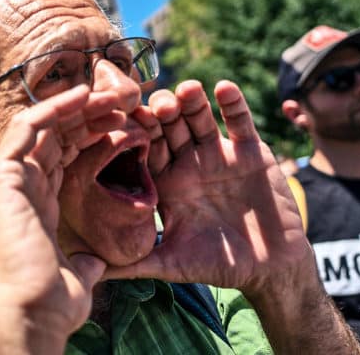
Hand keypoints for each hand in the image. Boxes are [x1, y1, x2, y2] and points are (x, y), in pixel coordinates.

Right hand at [0, 85, 123, 353]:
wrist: (28, 311)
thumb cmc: (51, 300)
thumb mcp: (78, 274)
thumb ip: (86, 263)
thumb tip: (97, 264)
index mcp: (39, 203)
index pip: (65, 156)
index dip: (93, 136)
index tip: (125, 124)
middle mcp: (22, 186)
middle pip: (56, 136)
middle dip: (90, 115)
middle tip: (124, 101)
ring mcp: (9, 178)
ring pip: (42, 126)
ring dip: (76, 106)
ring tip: (110, 94)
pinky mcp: (1, 175)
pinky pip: (25, 128)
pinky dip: (52, 109)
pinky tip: (81, 96)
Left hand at [107, 80, 310, 295]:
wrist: (271, 267)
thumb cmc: (218, 266)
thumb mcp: (172, 263)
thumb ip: (133, 264)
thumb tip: (88, 271)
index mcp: (165, 183)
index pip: (146, 152)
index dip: (137, 136)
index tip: (123, 121)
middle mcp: (188, 163)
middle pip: (170, 129)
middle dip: (163, 114)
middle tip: (156, 103)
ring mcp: (218, 154)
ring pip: (200, 119)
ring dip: (193, 102)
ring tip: (187, 89)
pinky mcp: (250, 151)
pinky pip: (240, 123)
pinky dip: (233, 104)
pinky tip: (224, 87)